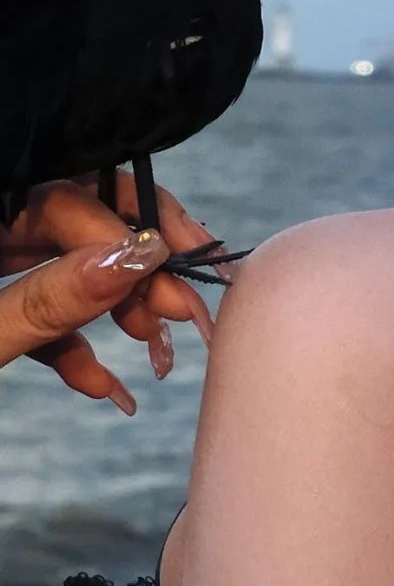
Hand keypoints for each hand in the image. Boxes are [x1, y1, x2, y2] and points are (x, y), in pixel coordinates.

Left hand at [0, 176, 221, 412]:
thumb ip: (48, 300)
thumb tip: (139, 257)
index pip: (66, 197)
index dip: (125, 235)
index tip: (174, 283)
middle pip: (84, 219)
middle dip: (138, 266)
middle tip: (184, 309)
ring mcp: (0, 266)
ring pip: (73, 266)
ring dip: (120, 308)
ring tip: (157, 350)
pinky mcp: (1, 310)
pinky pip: (45, 315)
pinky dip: (78, 350)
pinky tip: (106, 388)